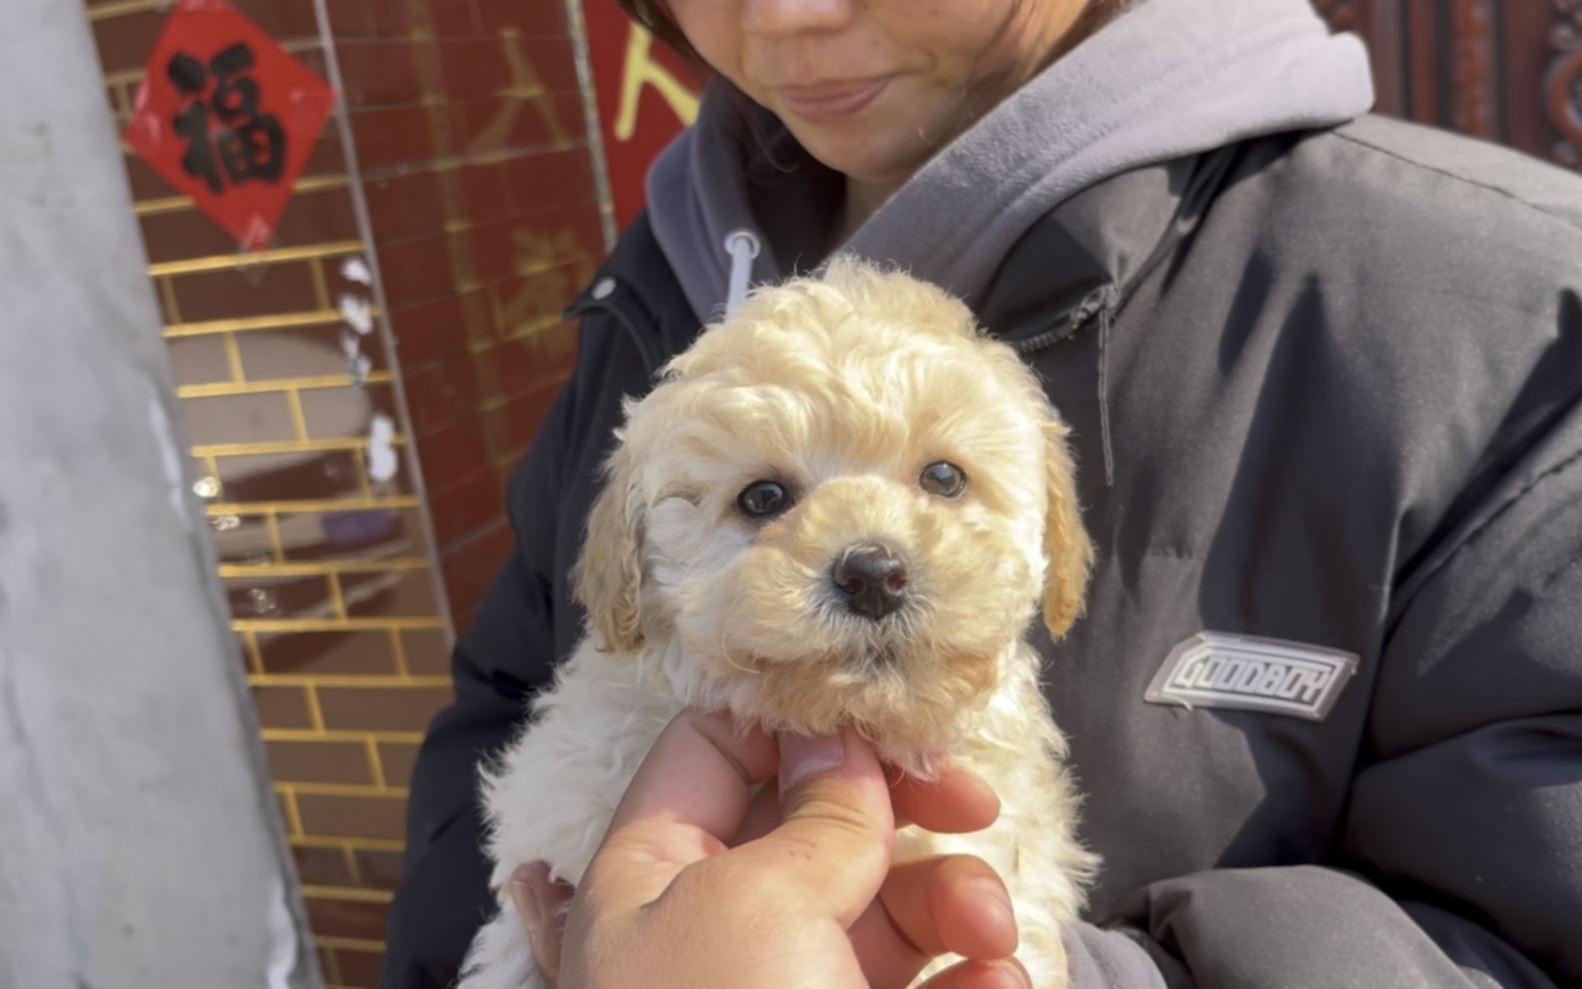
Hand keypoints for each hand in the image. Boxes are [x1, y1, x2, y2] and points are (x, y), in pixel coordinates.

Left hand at [511, 709, 1028, 988]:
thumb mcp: (760, 904)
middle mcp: (719, 923)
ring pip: (884, 904)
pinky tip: (998, 986)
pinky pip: (925, 983)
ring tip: (990, 937)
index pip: (715, 750)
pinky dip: (970, 977)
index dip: (801, 722)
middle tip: (972, 802)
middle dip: (904, 812)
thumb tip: (839, 745)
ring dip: (954, 903)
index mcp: (653, 873)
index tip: (890, 720)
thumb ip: (814, 815)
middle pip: (818, 823)